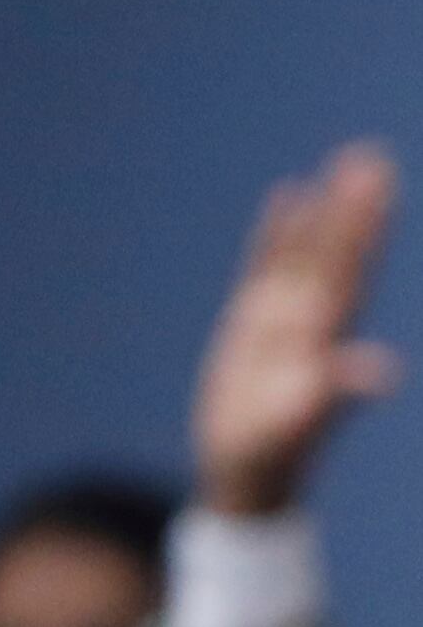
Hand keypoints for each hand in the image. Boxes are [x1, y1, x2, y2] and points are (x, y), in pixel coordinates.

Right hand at [193, 142, 402, 515]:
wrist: (246, 471)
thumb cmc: (273, 454)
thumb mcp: (299, 424)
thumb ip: (336, 393)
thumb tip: (381, 372)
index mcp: (324, 336)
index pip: (348, 270)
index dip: (362, 228)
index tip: (376, 185)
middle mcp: (311, 319)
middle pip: (335, 252)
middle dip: (353, 206)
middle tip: (371, 155)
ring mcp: (282, 318)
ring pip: (306, 252)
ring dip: (325, 210)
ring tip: (343, 164)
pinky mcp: (251, 323)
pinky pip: (266, 266)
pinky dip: (278, 232)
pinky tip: (289, 197)